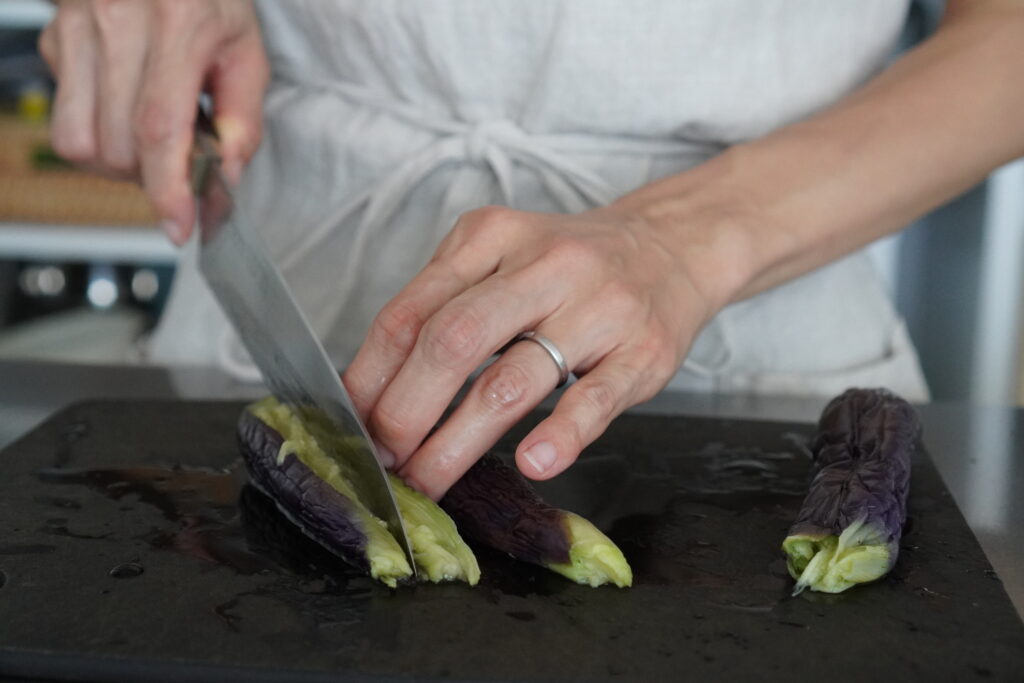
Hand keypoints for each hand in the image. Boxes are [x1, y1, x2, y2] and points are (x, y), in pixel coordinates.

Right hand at [38, 0, 268, 243]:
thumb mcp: (245, 47)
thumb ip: (244, 118)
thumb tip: (225, 175)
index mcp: (179, 22)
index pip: (160, 127)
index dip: (167, 188)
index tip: (178, 224)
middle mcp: (118, 20)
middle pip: (119, 146)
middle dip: (151, 176)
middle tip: (180, 161)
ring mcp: (77, 26)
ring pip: (80, 142)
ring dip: (118, 163)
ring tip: (148, 140)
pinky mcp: (54, 36)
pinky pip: (64, 116)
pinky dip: (94, 131)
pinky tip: (122, 107)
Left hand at [344, 204, 736, 499]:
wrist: (672, 246)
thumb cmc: (570, 267)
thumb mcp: (500, 259)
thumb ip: (442, 308)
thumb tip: (373, 390)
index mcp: (491, 238)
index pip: (411, 310)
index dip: (372, 375)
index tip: (350, 424)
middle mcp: (542, 265)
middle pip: (453, 341)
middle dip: (405, 410)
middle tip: (383, 460)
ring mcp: (596, 308)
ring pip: (512, 379)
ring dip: (458, 441)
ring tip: (427, 481)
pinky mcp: (641, 351)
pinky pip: (594, 398)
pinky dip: (560, 434)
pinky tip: (533, 462)